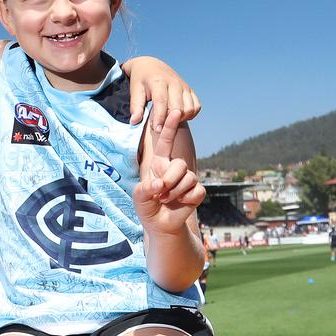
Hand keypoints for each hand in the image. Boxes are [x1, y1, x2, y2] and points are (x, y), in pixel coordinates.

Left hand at [124, 56, 200, 130]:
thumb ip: (135, 106)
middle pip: (178, 107)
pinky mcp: (190, 90)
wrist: (151, 66)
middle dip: (170, 121)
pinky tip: (178, 117)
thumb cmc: (141, 80)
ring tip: (168, 122)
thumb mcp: (135, 90)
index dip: (160, 118)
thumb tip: (134, 122)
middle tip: (160, 128)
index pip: (162, 102)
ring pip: (189, 108)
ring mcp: (184, 86)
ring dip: (181, 119)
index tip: (156, 129)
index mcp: (158, 81)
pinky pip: (197, 106)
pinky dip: (190, 114)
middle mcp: (174, 83)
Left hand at [133, 109, 203, 233]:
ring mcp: (188, 179)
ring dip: (175, 192)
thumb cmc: (147, 206)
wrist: (159, 224)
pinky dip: (186, 199)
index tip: (175, 111)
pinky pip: (196, 191)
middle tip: (159, 193)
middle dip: (169, 180)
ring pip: (188, 178)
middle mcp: (176, 168)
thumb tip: (159, 184)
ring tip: (165, 200)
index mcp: (160, 163)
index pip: (166, 142)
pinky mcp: (197, 192)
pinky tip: (180, 203)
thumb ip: (145, 189)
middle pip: (180, 164)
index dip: (170, 127)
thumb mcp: (138, 196)